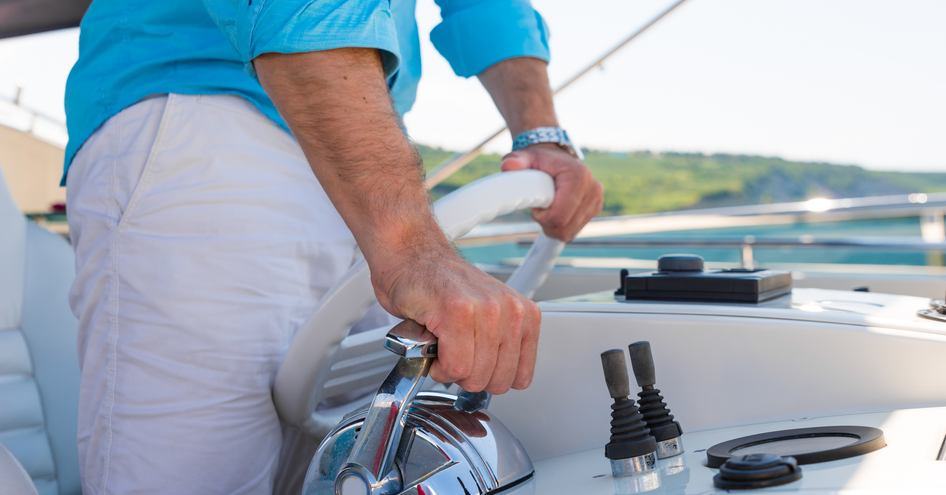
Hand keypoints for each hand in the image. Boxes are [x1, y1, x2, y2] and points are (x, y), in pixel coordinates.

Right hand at [372, 240, 540, 393]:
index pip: (519, 378)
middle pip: (496, 381)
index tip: (474, 365)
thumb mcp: (488, 317)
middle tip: (453, 354)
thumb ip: (501, 346)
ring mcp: (486, 310)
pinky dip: (438, 367)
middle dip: (469, 377)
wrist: (411, 254)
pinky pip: (454, 366)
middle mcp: (510, 310)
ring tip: (442, 346)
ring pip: (474, 376)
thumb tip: (498, 382)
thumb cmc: (441, 286)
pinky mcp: (457, 312)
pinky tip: (432, 346)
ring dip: (450, 371)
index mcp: (524, 314)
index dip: (489, 379)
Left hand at [501, 144, 602, 241]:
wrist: (556, 158)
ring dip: (554, 226)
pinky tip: (556, 211)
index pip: (559, 216)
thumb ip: (516, 161)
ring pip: (570, 233)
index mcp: (578, 176)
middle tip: (539, 209)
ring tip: (547, 209)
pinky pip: (574, 230)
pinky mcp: (595, 208)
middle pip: (565, 228)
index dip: (542, 217)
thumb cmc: (540, 160)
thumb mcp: (526, 157)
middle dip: (547, 224)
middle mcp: (593, 189)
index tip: (536, 206)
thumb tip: (508, 166)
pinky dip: (562, 227)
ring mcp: (596, 200)